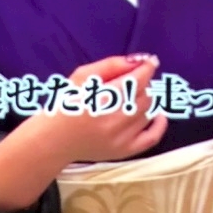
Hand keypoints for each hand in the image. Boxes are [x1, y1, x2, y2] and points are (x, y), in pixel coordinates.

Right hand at [0, 55, 167, 212]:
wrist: (53, 140)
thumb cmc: (66, 104)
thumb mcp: (81, 76)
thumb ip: (110, 65)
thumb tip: (138, 61)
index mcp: (99, 100)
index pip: (135, 80)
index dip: (147, 68)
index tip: (150, 61)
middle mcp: (112, 121)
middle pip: (143, 95)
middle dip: (142, 84)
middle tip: (132, 80)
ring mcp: (120, 139)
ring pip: (148, 112)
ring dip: (145, 100)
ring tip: (132, 95)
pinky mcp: (124, 151)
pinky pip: (152, 137)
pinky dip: (159, 124)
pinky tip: (157, 113)